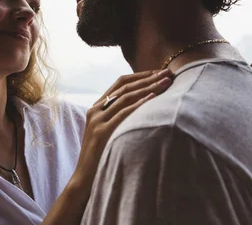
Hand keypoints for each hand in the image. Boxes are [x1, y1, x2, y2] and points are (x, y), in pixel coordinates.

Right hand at [71, 69, 172, 192]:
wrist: (84, 179)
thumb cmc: (101, 157)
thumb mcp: (106, 132)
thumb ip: (117, 118)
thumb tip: (142, 108)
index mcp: (96, 107)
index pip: (119, 83)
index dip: (140, 76)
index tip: (158, 72)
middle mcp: (95, 110)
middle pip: (125, 87)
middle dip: (148, 78)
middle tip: (168, 73)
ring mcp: (97, 121)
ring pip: (126, 97)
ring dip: (149, 88)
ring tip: (166, 82)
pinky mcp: (102, 132)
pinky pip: (124, 114)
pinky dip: (139, 104)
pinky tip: (153, 98)